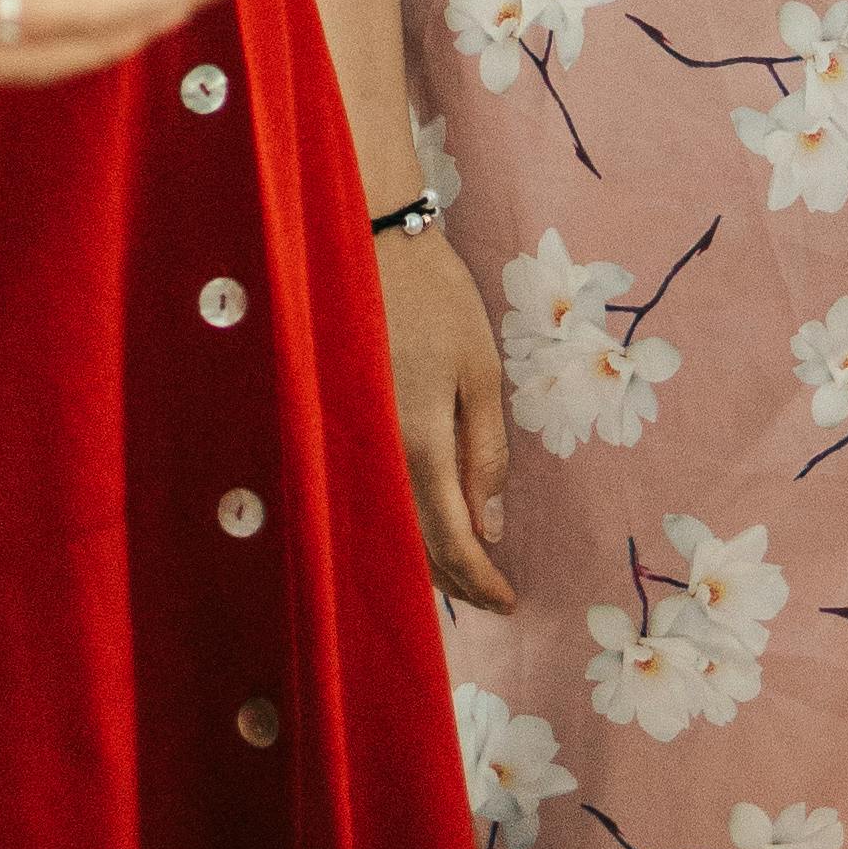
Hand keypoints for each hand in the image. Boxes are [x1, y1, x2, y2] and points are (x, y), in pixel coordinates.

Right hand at [381, 224, 514, 609]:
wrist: (367, 245)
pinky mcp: (338, 433)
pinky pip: (371, 498)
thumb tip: (491, 527)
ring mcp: (349, 449)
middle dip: (454, 581)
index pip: (450, 541)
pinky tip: (419, 529)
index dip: (480, 580)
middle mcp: (374, 461)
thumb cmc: (435, 301)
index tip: (509, 603)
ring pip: (389, 529)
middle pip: (414, 548)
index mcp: (416, 447)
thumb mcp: (480, 369)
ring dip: (425, 560)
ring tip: (463, 575)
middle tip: (492, 598)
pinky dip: (399, 526)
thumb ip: (485, 452)